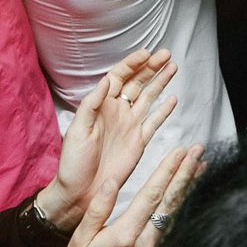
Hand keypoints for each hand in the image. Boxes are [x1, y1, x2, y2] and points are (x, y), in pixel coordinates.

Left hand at [39, 49, 177, 230]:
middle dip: (152, 67)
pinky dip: (164, 110)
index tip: (147, 53)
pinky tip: (172, 98)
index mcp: (101, 105)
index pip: (120, 76)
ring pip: (149, 98)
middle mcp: (117, 112)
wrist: (80, 193)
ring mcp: (129, 126)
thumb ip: (92, 104)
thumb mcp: (77, 130)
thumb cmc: (73, 163)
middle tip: (167, 55)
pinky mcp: (138, 142)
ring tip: (173, 67)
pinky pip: (154, 122)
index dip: (133, 64)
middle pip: (138, 82)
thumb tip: (106, 80)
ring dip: (160, 82)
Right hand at [55, 144, 202, 246]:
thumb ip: (98, 209)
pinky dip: (179, 203)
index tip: (179, 151)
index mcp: (124, 235)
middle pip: (169, 202)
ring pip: (173, 211)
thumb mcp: (80, 238)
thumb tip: (111, 182)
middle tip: (198, 151)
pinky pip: (169, 222)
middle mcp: (143, 242)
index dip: (167, 171)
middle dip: (185, 173)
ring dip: (186, 186)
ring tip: (199, 165)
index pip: (151, 196)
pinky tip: (184, 192)